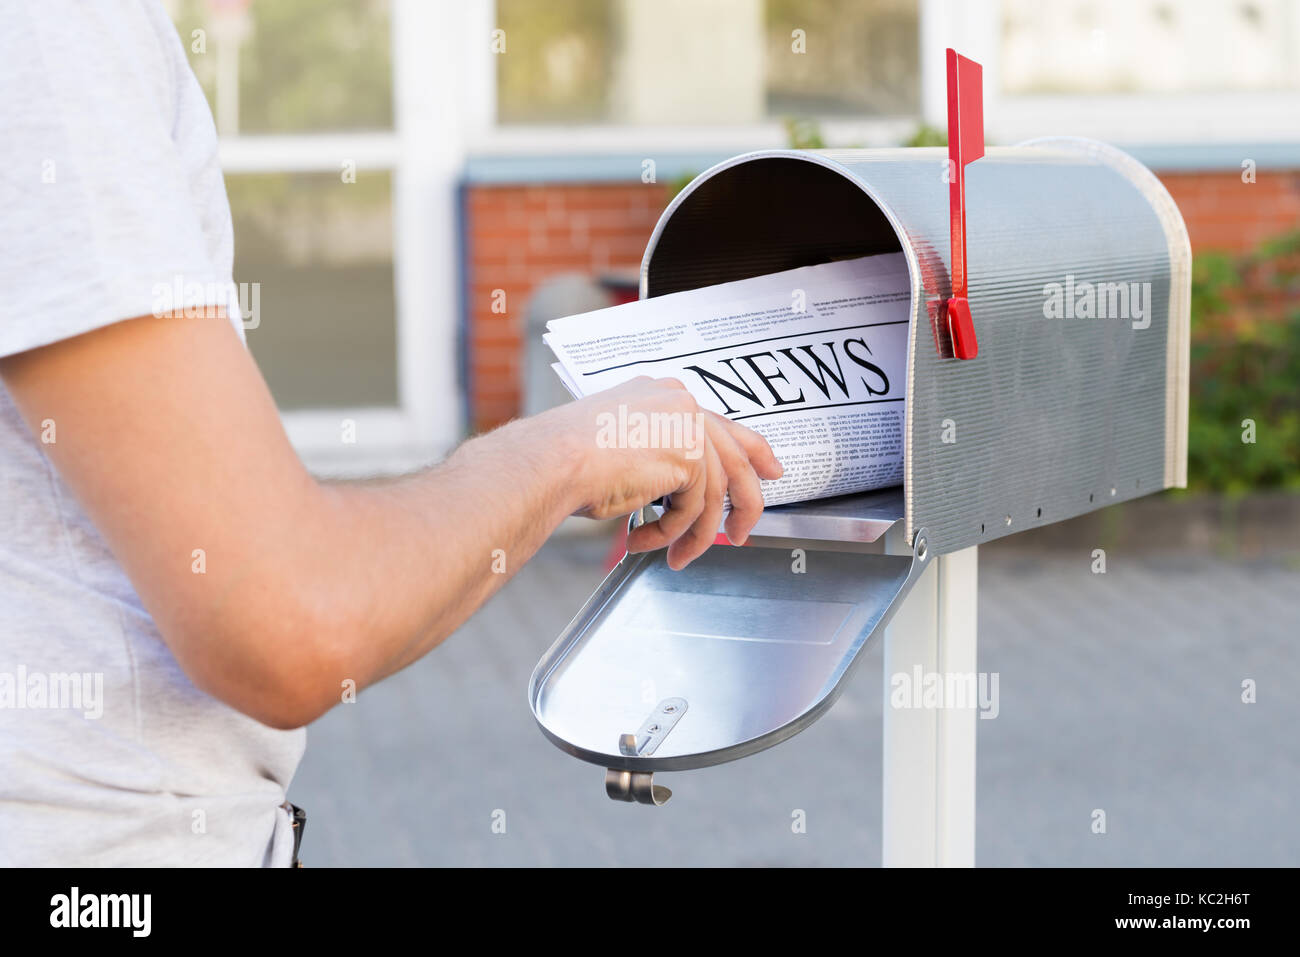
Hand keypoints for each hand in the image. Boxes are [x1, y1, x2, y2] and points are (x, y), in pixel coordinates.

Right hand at [545, 376, 783, 568]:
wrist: (548, 462)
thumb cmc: (564, 459)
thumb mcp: (621, 446)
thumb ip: (660, 455)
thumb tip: (682, 488)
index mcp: (663, 394)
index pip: (720, 424)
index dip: (752, 452)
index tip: (770, 473)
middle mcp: (680, 401)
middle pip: (733, 457)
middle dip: (744, 502)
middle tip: (742, 533)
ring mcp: (686, 425)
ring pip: (713, 493)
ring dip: (694, 534)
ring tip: (674, 556)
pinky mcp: (687, 456)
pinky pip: (693, 509)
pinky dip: (670, 533)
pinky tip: (643, 540)